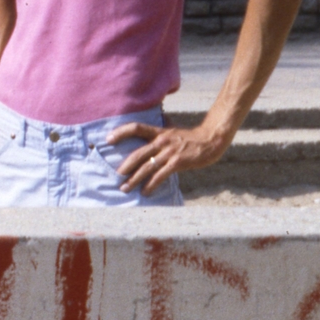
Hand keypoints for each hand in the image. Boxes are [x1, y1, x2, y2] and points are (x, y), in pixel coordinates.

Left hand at [110, 122, 230, 195]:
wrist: (211, 140)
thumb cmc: (190, 138)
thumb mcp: (172, 132)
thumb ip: (159, 136)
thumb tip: (147, 139)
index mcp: (158, 132)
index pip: (135, 127)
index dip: (120, 132)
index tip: (108, 139)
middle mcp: (161, 141)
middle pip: (138, 154)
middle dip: (125, 166)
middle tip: (116, 175)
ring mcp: (169, 152)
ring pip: (146, 167)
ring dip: (134, 179)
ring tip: (125, 188)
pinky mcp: (177, 162)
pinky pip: (160, 175)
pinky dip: (151, 184)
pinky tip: (145, 192)